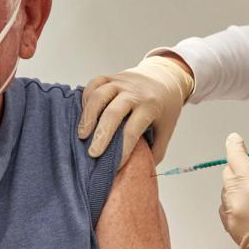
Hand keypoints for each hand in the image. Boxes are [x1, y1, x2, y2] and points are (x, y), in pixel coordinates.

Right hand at [78, 54, 193, 167]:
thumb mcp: (167, 129)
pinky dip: (86, 99)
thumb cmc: (164, 108)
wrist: (166, 77)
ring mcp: (121, 82)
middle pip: (114, 112)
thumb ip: (155, 150)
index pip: (133, 130)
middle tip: (93, 154)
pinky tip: (83, 115)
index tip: (115, 167)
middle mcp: (135, 92)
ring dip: (88, 116)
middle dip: (102, 135)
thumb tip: (138, 171)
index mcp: (151, 106)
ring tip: (82, 136)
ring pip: (100, 95)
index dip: (123, 149)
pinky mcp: (111, 76)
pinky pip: (94, 84)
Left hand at [220, 128, 248, 248]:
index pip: (236, 157)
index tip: (236, 138)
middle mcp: (238, 203)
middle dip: (239, 163)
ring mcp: (233, 220)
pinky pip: (225, 210)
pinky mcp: (234, 234)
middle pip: (228, 173)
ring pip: (226, 191)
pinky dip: (233, 201)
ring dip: (236, 182)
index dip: (235, 144)